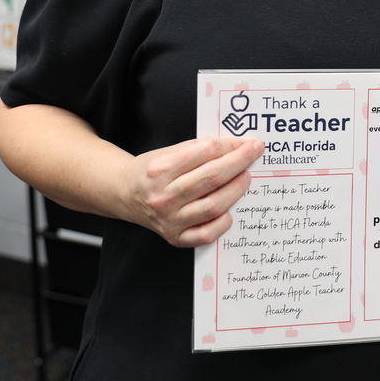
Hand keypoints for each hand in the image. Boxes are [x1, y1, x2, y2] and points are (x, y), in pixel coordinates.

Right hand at [124, 136, 263, 246]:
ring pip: (214, 205)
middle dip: (239, 163)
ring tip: (245, 178)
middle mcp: (163, 196)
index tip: (247, 143)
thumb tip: (235, 147)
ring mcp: (170, 219)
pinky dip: (223, 223)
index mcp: (160, 169)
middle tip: (254, 154)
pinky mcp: (175, 237)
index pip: (204, 152)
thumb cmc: (151, 172)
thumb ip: (199, 149)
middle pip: (212, 177)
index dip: (230, 146)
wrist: (125, 194)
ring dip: (236, 189)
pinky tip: (229, 210)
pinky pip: (206, 234)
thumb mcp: (168, 152)